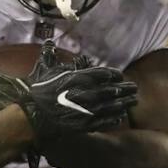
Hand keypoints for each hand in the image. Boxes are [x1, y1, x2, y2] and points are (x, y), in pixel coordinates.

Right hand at [0, 57, 135, 141]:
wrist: (32, 118)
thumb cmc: (37, 93)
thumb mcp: (43, 70)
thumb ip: (49, 56)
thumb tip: (48, 42)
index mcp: (79, 78)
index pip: (103, 74)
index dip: (114, 75)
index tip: (121, 75)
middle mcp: (87, 93)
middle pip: (112, 90)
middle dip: (125, 89)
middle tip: (135, 88)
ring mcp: (88, 110)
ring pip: (111, 106)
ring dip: (124, 103)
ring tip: (134, 101)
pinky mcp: (85, 125)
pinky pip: (103, 121)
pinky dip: (113, 119)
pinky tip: (120, 117)